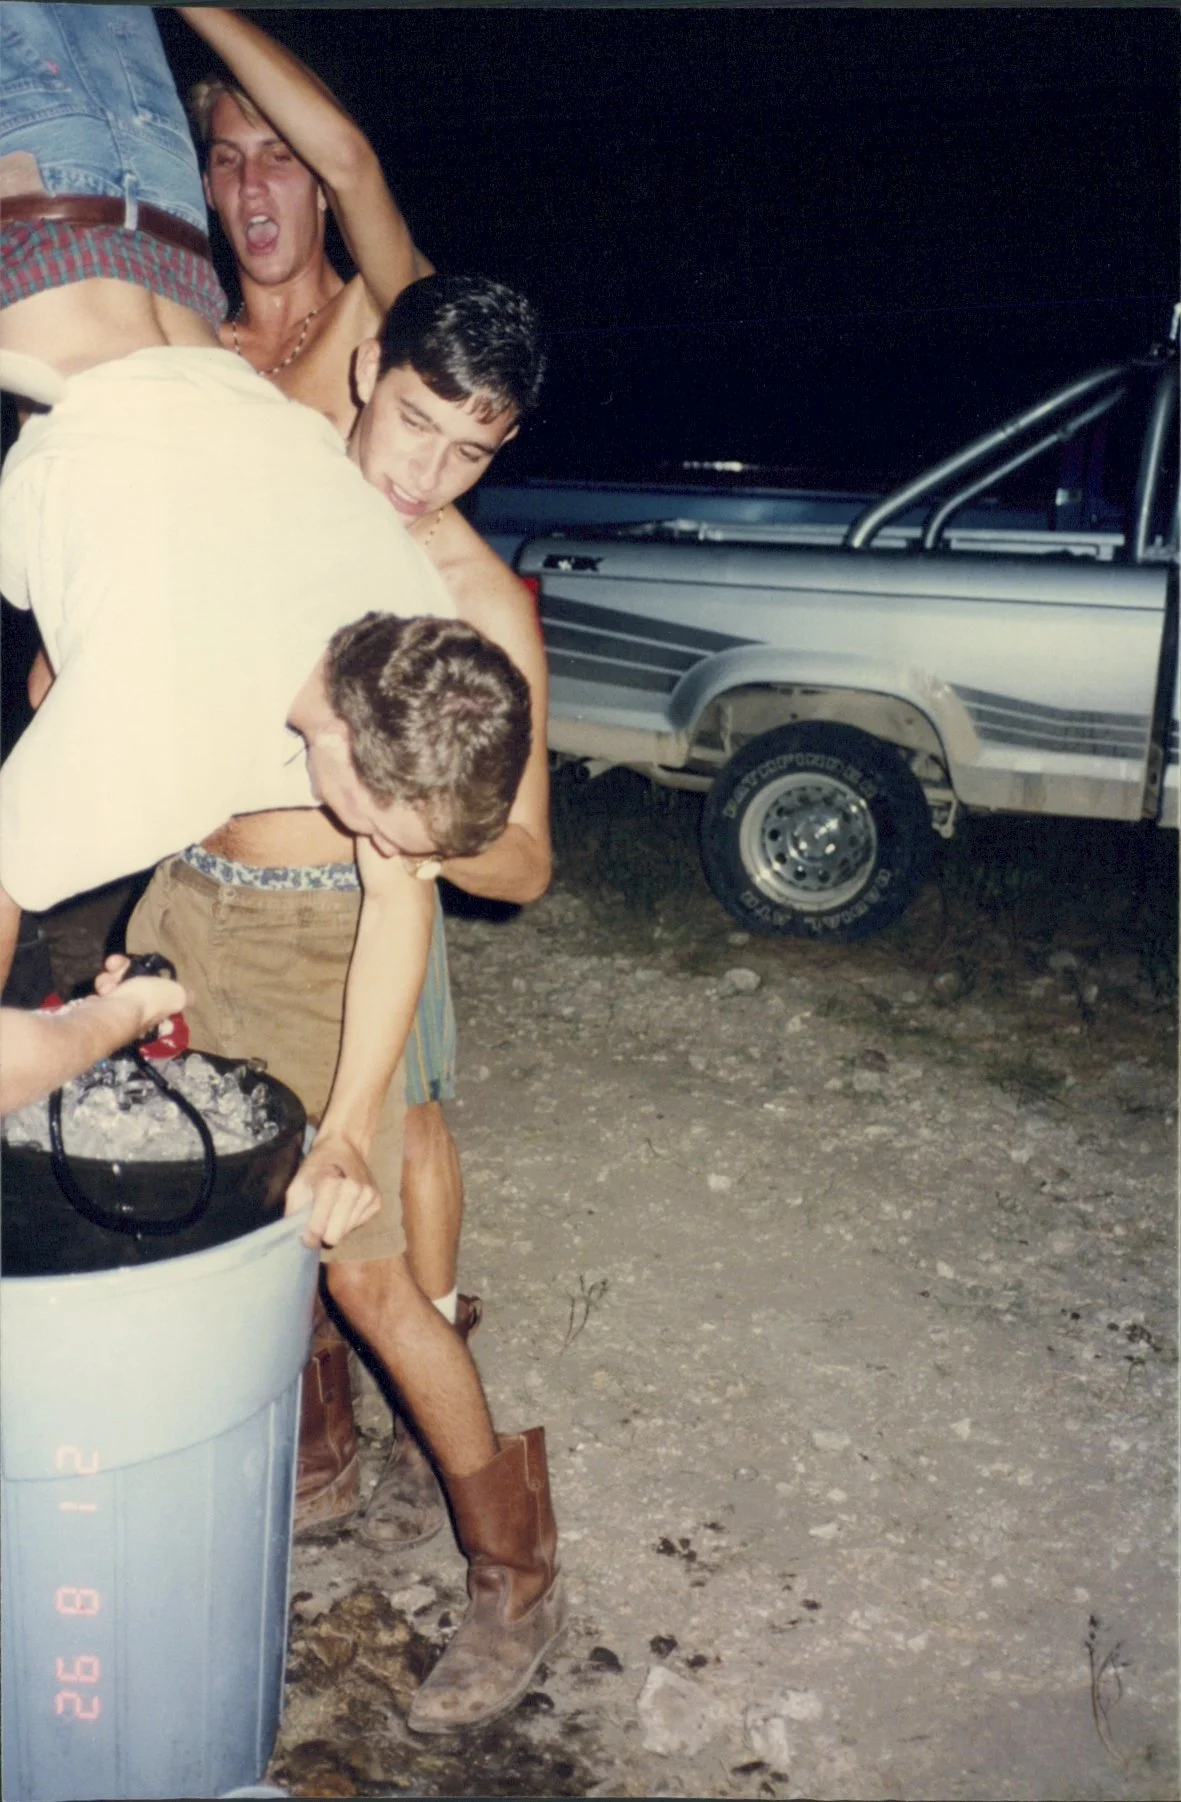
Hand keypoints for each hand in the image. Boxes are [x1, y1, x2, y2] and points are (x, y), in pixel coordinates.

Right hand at [93, 955, 187, 1039]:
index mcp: (158, 1007)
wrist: (109, 1015)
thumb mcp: (173, 994)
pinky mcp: (98, 1012)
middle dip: (124, 971)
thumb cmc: (144, 1001)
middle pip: (132, 981)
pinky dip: (100, 987)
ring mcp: (117, 1012)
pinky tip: (100, 992)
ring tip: (107, 985)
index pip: (157, 987)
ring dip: (109, 978)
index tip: (144, 966)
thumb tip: (191, 997)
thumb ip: (182, 994)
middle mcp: (138, 1012)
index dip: (151, 974)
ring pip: (114, 983)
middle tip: (116, 968)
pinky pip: (101, 992)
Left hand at [285, 1132, 380, 1248]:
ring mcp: (369, 1196)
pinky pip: (359, 1224)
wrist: (345, 1145)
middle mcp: (354, 1190)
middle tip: (318, 1224)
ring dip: (337, 1225)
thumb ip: (294, 1209)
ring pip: (347, 1232)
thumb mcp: (298, 1183)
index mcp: (330, 1184)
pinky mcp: (378, 1201)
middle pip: (335, 1236)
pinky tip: (345, 1205)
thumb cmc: (318, 1164)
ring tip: (333, 1208)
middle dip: (324, 1234)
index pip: (319, 1228)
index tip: (305, 1237)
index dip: (309, 1237)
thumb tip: (294, 1235)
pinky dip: (349, 1220)